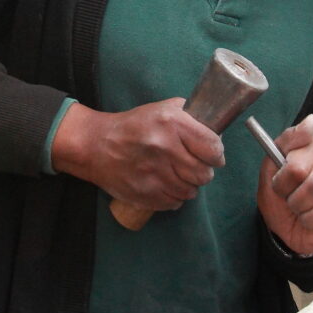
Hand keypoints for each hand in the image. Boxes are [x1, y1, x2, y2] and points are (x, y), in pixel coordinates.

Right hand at [51, 99, 224, 211]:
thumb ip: (189, 115)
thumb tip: (216, 128)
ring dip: (188, 186)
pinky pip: (175, 203)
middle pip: (204, 174)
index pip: (213, 148)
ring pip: (191, 191)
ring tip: (177, 175)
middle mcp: (165, 148)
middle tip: (193, 167)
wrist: (96, 146)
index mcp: (172, 124)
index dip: (216, 154)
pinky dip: (174, 197)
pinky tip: (165, 185)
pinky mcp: (146, 194)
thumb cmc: (134, 126)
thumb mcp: (161, 109)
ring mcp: (155, 174)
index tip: (212, 155)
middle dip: (203, 171)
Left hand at [256, 114, 312, 255]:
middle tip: (291, 201)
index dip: (283, 181)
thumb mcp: (271, 164)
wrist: (282, 226)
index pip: (298, 167)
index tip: (279, 184)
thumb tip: (312, 121)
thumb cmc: (279, 193)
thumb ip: (288, 139)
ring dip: (309, 217)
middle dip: (296, 200)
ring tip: (304, 214)